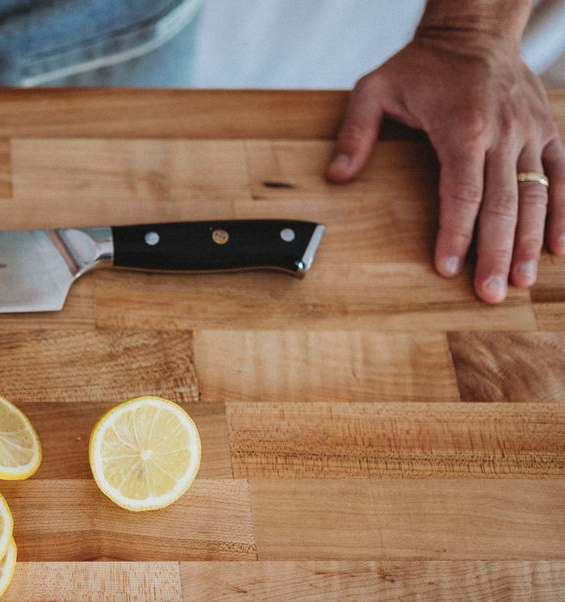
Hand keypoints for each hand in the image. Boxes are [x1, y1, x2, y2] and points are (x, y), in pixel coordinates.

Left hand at [326, 26, 561, 302]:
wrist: (475, 31)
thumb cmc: (424, 64)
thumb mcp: (375, 89)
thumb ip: (355, 134)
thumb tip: (337, 176)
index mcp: (462, 127)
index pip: (461, 193)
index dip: (456, 234)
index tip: (448, 268)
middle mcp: (503, 132)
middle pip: (503, 204)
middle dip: (495, 252)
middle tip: (489, 293)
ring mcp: (530, 133)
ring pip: (537, 196)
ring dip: (529, 242)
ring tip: (519, 281)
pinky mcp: (547, 132)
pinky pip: (562, 177)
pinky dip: (563, 213)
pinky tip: (558, 248)